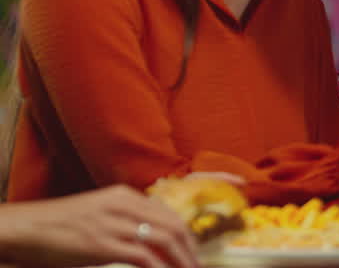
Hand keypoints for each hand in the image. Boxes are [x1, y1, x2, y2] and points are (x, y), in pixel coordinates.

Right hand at [0, 185, 197, 267]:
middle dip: (189, 248)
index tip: (191, 250)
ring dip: (181, 259)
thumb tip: (146, 236)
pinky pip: (144, 257)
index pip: (167, 212)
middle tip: (196, 266)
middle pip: (173, 225)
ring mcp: (114, 224)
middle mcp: (124, 206)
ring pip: (164, 240)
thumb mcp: (97, 213)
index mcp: (124, 196)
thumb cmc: (57, 226)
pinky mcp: (103, 245)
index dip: (185, 233)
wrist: (25, 228)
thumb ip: (122, 219)